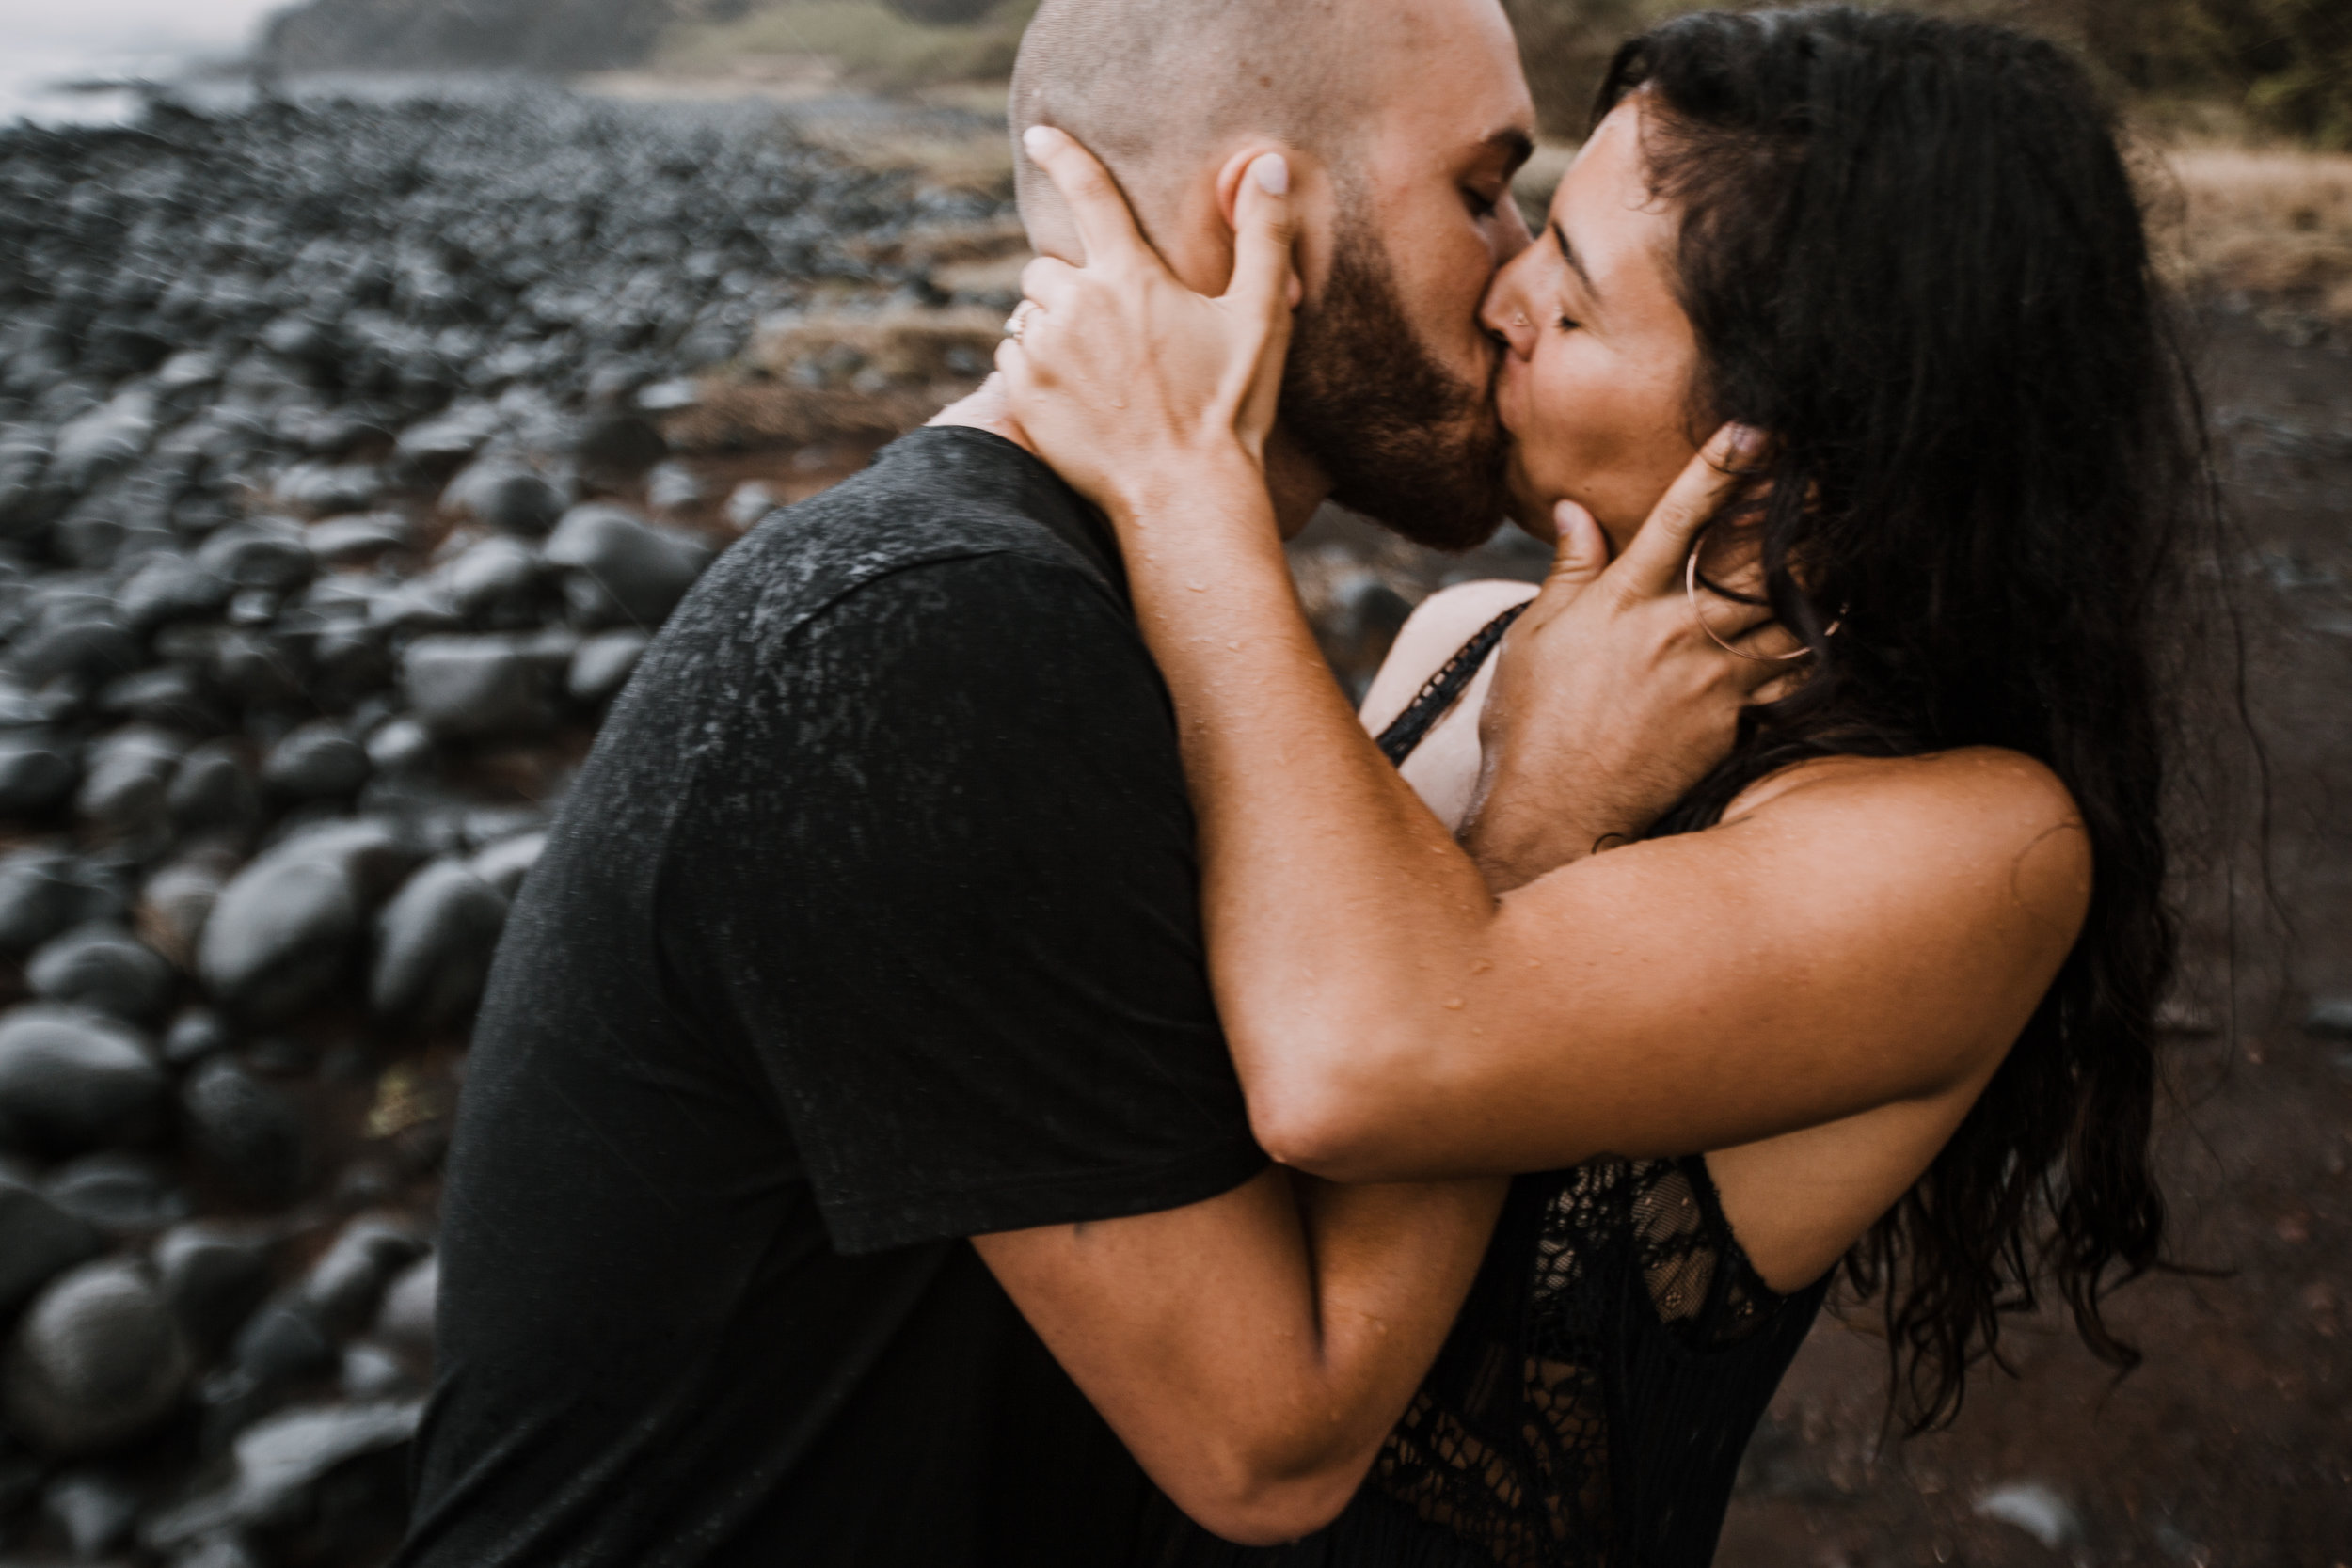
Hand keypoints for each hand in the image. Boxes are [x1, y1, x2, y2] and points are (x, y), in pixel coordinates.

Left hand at [997, 126, 1296, 529]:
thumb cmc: (1229, 408)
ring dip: (1052, 328)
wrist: (1183, 494)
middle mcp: (1077, 305)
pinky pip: (1012, 359)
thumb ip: (1263, 237)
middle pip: (1048, 266)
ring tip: (1099, 369)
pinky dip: (1034, 367)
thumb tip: (1266, 166)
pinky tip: (1076, 395)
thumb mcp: (1262, 319)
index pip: (1089, 193)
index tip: (1040, 134)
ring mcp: (1044, 352)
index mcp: (1130, 277)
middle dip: (1072, 286)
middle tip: (1114, 329)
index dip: (1064, 154)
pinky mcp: (1023, 395)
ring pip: (1028, 314)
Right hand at [1465, 427, 1799, 889]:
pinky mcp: (1731, 722)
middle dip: (1797, 520)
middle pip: (1757, 561)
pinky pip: (1789, 678)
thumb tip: (1574, 512)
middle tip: (1828, 487)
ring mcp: (1709, 678)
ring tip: (1851, 553)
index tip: (1755, 430)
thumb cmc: (1531, 724)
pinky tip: (1838, 633)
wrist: (1552, 809)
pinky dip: (1818, 653)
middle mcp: (1674, 630)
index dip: (1719, 469)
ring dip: (1822, 584)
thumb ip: (1569, 572)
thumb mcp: (1533, 637)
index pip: (1679, 517)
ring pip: (1788, 617)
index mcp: (1622, 599)